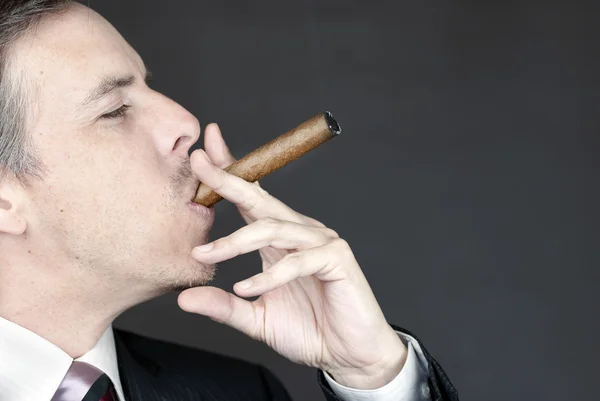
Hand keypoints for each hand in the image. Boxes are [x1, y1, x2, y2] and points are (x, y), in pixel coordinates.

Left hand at [178, 123, 407, 388]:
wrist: (349, 354)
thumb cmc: (309, 330)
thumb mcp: (256, 319)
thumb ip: (224, 306)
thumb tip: (183, 298)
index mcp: (278, 240)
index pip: (250, 201)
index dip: (228, 174)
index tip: (201, 154)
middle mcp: (298, 233)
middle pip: (260, 199)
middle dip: (228, 179)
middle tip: (198, 162)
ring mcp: (319, 242)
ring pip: (273, 229)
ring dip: (235, 241)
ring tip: (204, 254)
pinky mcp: (336, 258)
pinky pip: (298, 261)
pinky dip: (269, 276)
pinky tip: (245, 289)